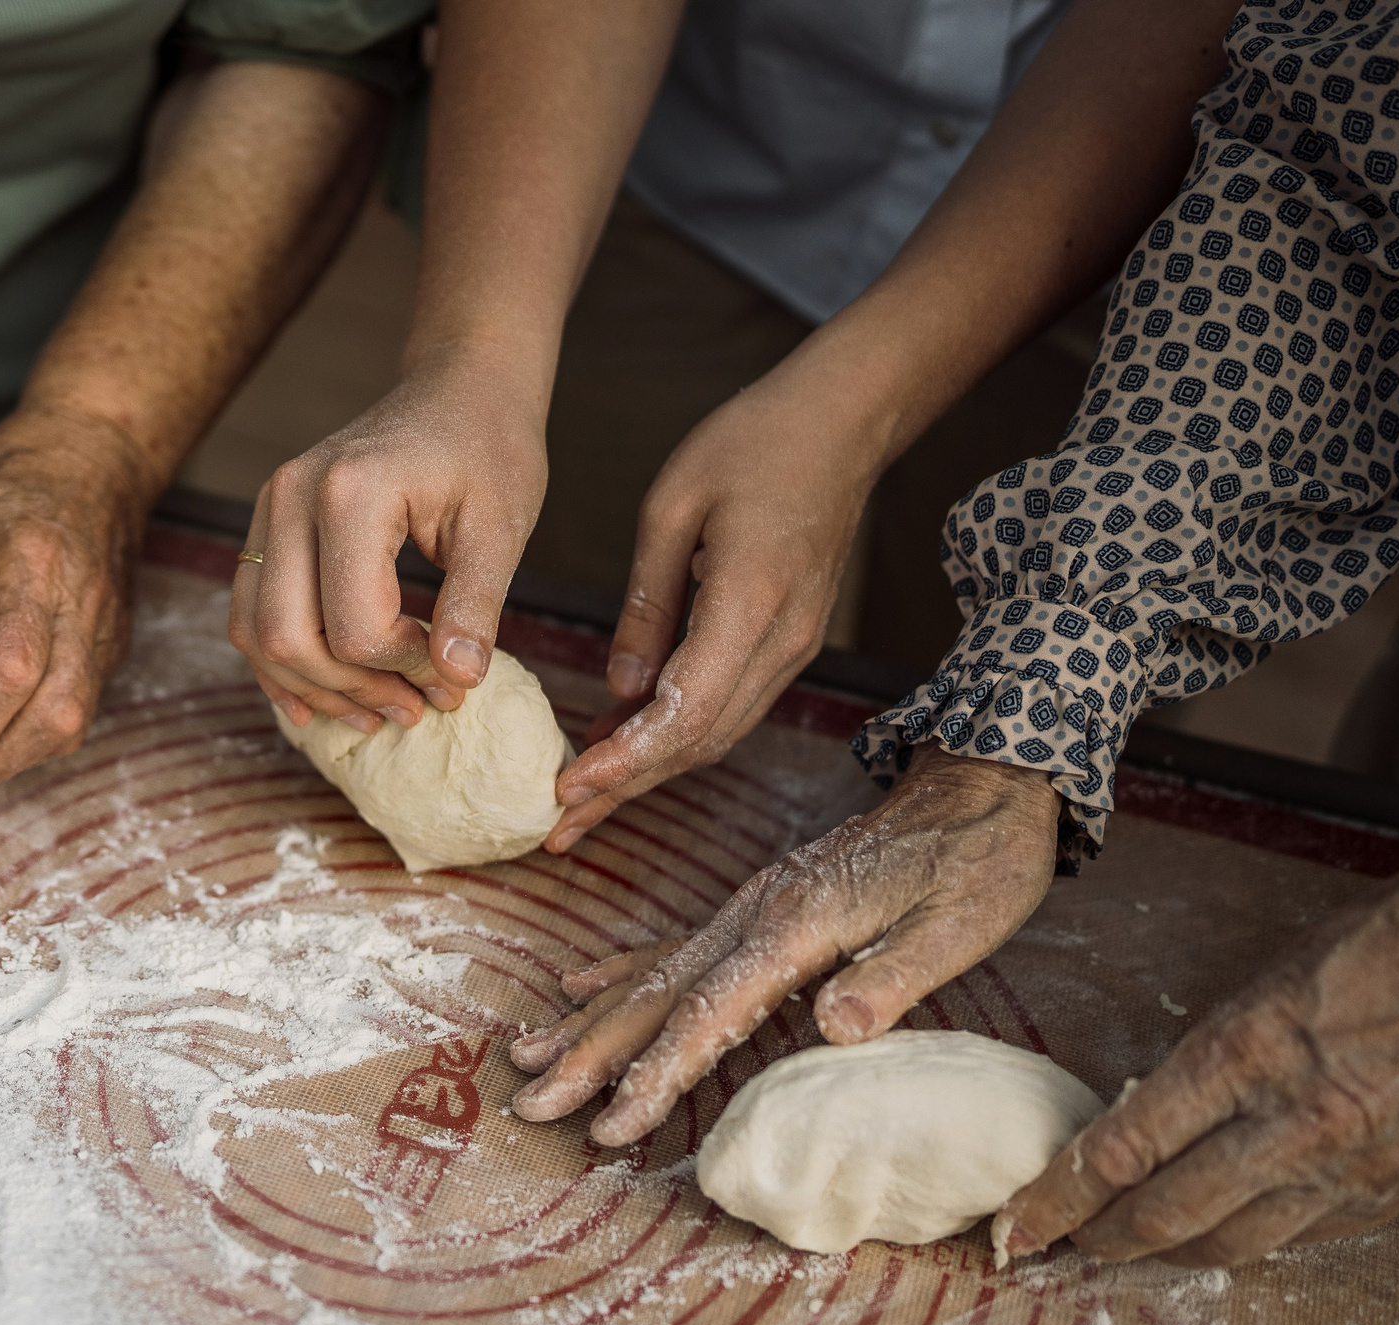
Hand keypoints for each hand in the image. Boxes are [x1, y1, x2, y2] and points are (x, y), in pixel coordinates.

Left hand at [0, 402, 142, 786]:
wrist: (99, 455)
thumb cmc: (14, 476)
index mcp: (34, 564)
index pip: (13, 667)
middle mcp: (82, 604)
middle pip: (52, 712)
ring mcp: (106, 630)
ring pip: (74, 722)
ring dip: (15, 758)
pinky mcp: (114, 645)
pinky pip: (82, 711)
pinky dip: (37, 739)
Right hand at [229, 359, 547, 730]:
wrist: (459, 388)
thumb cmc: (487, 446)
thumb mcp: (499, 527)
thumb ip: (475, 606)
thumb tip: (457, 682)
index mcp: (350, 492)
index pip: (355, 626)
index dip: (403, 669)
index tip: (451, 675)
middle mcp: (291, 497)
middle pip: (289, 638)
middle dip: (351, 691)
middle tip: (413, 711)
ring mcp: (268, 508)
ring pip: (256, 633)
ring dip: (312, 688)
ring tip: (377, 712)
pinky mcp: (267, 525)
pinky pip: (249, 613)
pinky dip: (280, 665)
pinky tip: (322, 700)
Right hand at [510, 745, 1060, 1142]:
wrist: (982, 787)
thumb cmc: (979, 860)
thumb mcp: (959, 923)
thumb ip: (892, 977)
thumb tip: (833, 1028)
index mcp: (797, 923)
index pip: (711, 1011)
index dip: (658, 1073)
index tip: (613, 1125)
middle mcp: (755, 913)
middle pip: (657, 993)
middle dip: (591, 1054)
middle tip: (532, 1103)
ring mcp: (750, 908)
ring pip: (652, 972)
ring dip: (589, 1021)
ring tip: (528, 1057)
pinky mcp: (758, 907)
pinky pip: (673, 946)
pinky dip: (621, 971)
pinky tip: (579, 987)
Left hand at [547, 352, 887, 852]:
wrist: (841, 422)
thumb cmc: (752, 443)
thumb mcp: (672, 509)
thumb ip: (646, 607)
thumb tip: (620, 690)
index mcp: (750, 606)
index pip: (683, 714)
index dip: (622, 762)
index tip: (565, 789)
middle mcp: (782, 643)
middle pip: (698, 743)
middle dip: (624, 790)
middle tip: (557, 827)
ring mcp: (793, 648)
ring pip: (714, 735)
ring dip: (647, 771)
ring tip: (580, 799)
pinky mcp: (788, 643)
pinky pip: (726, 707)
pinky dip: (673, 735)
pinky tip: (622, 742)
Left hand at [996, 862, 1398, 1268]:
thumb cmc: (1389, 944)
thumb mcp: (1273, 979)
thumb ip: (1215, 1050)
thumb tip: (1155, 1100)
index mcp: (1242, 1054)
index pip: (1119, 1152)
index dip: (1056, 1200)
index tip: (1016, 1224)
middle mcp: (1289, 1124)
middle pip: (1164, 1216)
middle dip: (1099, 1240)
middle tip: (1063, 1246)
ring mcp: (1348, 1167)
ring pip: (1232, 1245)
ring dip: (1170, 1255)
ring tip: (1132, 1250)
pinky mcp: (1396, 1191)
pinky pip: (1305, 1238)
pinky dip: (1253, 1240)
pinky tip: (1229, 1233)